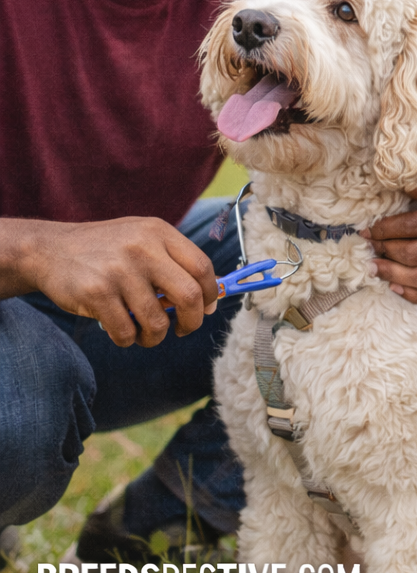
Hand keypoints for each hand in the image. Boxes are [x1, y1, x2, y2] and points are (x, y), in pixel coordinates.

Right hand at [3, 217, 217, 346]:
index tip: (206, 309)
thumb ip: (175, 264)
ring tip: (146, 333)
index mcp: (159, 232)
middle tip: (183, 328)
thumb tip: (209, 303)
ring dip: (155, 336)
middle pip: (188, 295)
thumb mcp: (143, 240)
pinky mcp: (96, 293)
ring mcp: (119, 270)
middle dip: (192, 321)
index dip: (210, 294)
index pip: (202, 267)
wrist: (49, 249)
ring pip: (156, 320)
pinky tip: (122, 331)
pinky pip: (126, 331)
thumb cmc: (106, 250)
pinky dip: (128, 339)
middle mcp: (143, 248)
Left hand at [362, 172, 416, 306]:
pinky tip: (396, 287)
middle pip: (416, 255)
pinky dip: (415, 296)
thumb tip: (401, 191)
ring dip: (394, 276)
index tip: (369, 230)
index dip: (387, 230)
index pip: (415, 226)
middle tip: (370, 249)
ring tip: (376, 268)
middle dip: (387, 252)